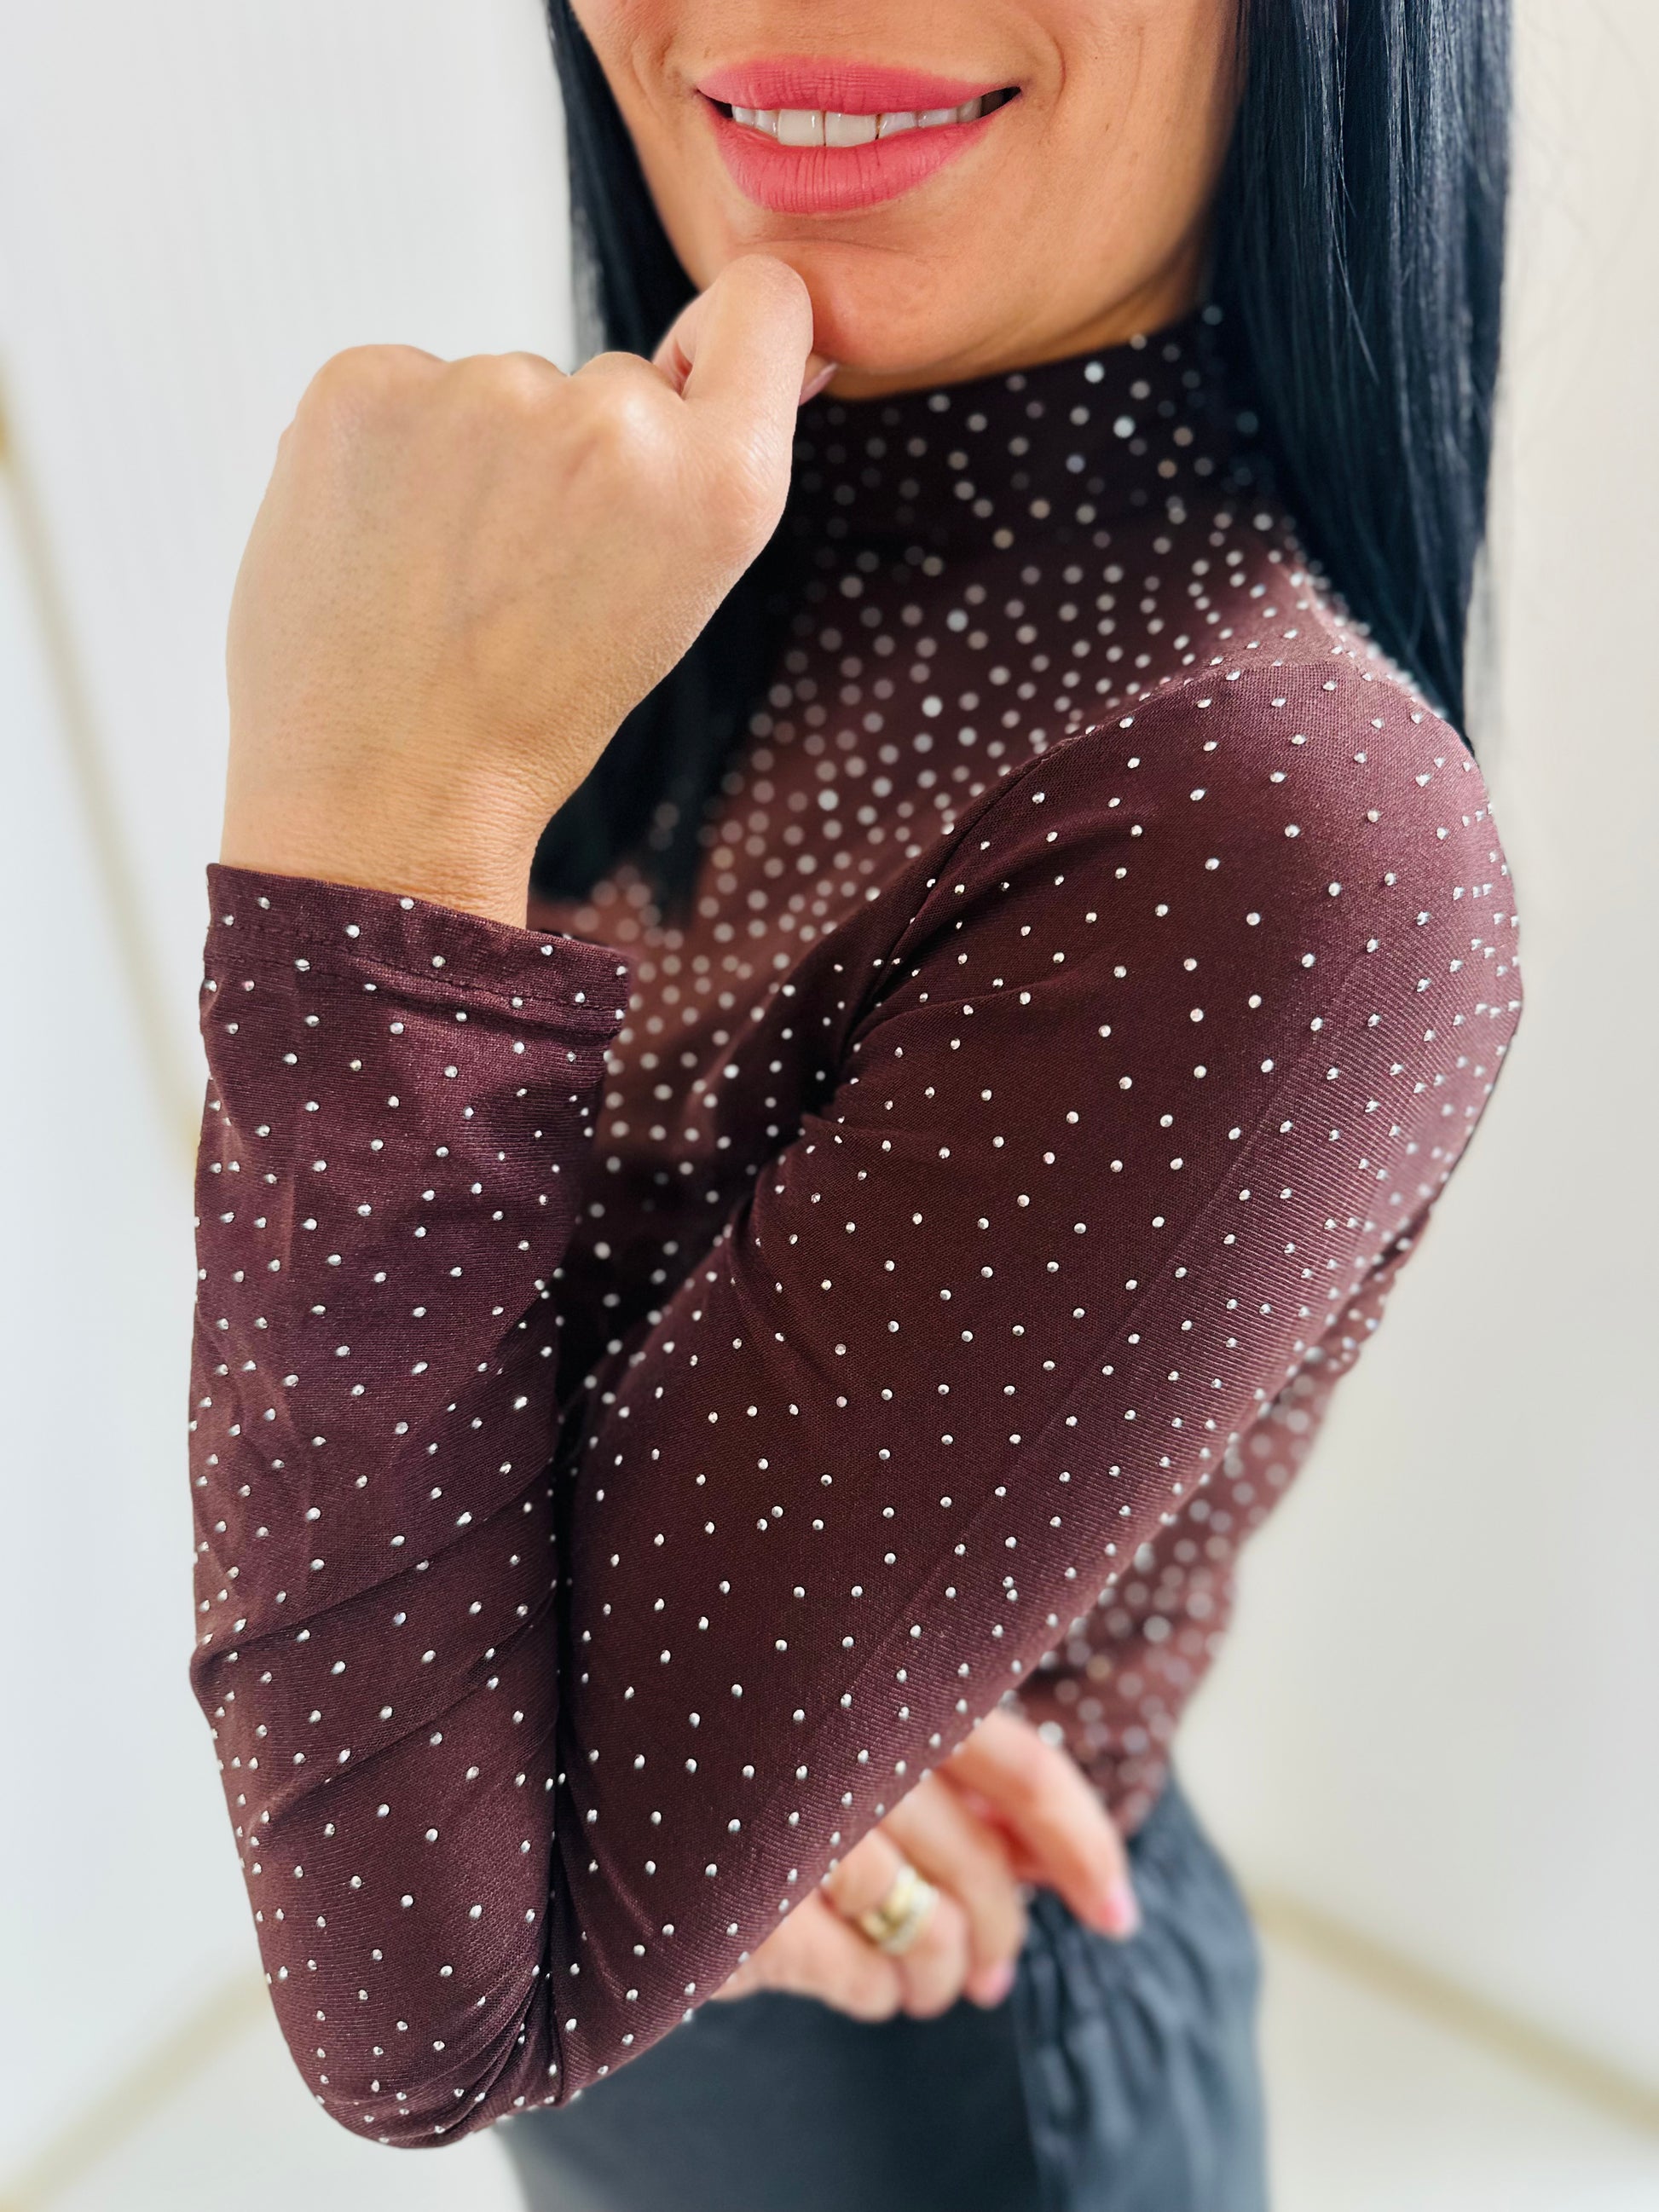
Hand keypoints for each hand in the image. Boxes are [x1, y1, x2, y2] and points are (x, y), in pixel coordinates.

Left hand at [220, 256, 826, 923]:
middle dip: (574, 460)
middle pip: (611, 381)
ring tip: (441, 580)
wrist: (383, 797)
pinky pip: (401, 387)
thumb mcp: (673, 599)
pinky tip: (380, 546)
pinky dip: (388, 454)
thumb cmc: (531, 719)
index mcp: (718, 484)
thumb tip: (770, 330)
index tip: (686, 386)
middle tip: (523, 582)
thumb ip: (709, 465)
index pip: (765, 305)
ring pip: (499, 393)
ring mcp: (483, 388)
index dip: (726, 341)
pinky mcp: (366, 382)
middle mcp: (614, 417)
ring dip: (474, 461)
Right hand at [713, 1708, 1135, 2020]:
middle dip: (1001, 1930)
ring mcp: (797, 1824)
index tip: (1117, 1913)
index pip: (1021, 1766)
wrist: (569, 1737)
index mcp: (882, 1675)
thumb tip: (1033, 1842)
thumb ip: (929, 1744)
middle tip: (994, 1970)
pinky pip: (857, 1973)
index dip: (1083, 1844)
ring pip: (925, 1929)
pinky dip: (880, 1989)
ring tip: (932, 1983)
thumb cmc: (717, 1697)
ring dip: (941, 1968)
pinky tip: (875, 1990)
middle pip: (975, 1866)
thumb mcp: (832, 1695)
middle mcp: (847, 1742)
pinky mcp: (747, 1906)